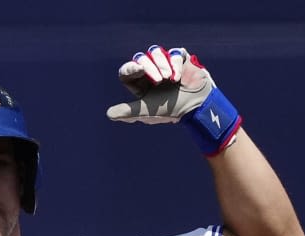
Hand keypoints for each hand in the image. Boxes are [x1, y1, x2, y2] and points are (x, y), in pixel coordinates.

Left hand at [106, 45, 241, 154]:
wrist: (196, 107)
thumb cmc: (170, 110)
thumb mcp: (146, 111)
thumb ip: (128, 111)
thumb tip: (109, 114)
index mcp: (140, 83)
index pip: (127, 71)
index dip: (130, 68)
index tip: (138, 70)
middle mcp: (151, 71)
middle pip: (141, 58)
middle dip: (150, 67)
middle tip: (159, 81)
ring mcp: (165, 63)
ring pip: (156, 51)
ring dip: (161, 64)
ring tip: (168, 79)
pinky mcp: (180, 59)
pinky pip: (174, 52)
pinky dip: (175, 63)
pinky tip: (178, 77)